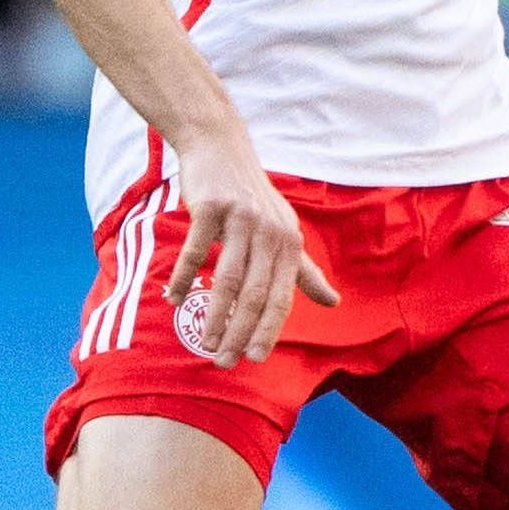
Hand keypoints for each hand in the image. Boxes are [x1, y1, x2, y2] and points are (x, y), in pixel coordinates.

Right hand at [161, 126, 339, 367]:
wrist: (221, 148)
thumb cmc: (253, 198)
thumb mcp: (284, 232)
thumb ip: (304, 271)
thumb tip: (334, 302)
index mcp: (289, 243)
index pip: (281, 297)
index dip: (268, 330)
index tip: (254, 359)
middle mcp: (269, 232)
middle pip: (254, 294)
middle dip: (240, 333)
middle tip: (224, 361)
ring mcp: (240, 219)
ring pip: (227, 278)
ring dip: (215, 315)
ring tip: (205, 343)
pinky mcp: (210, 207)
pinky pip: (195, 251)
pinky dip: (184, 278)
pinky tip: (175, 300)